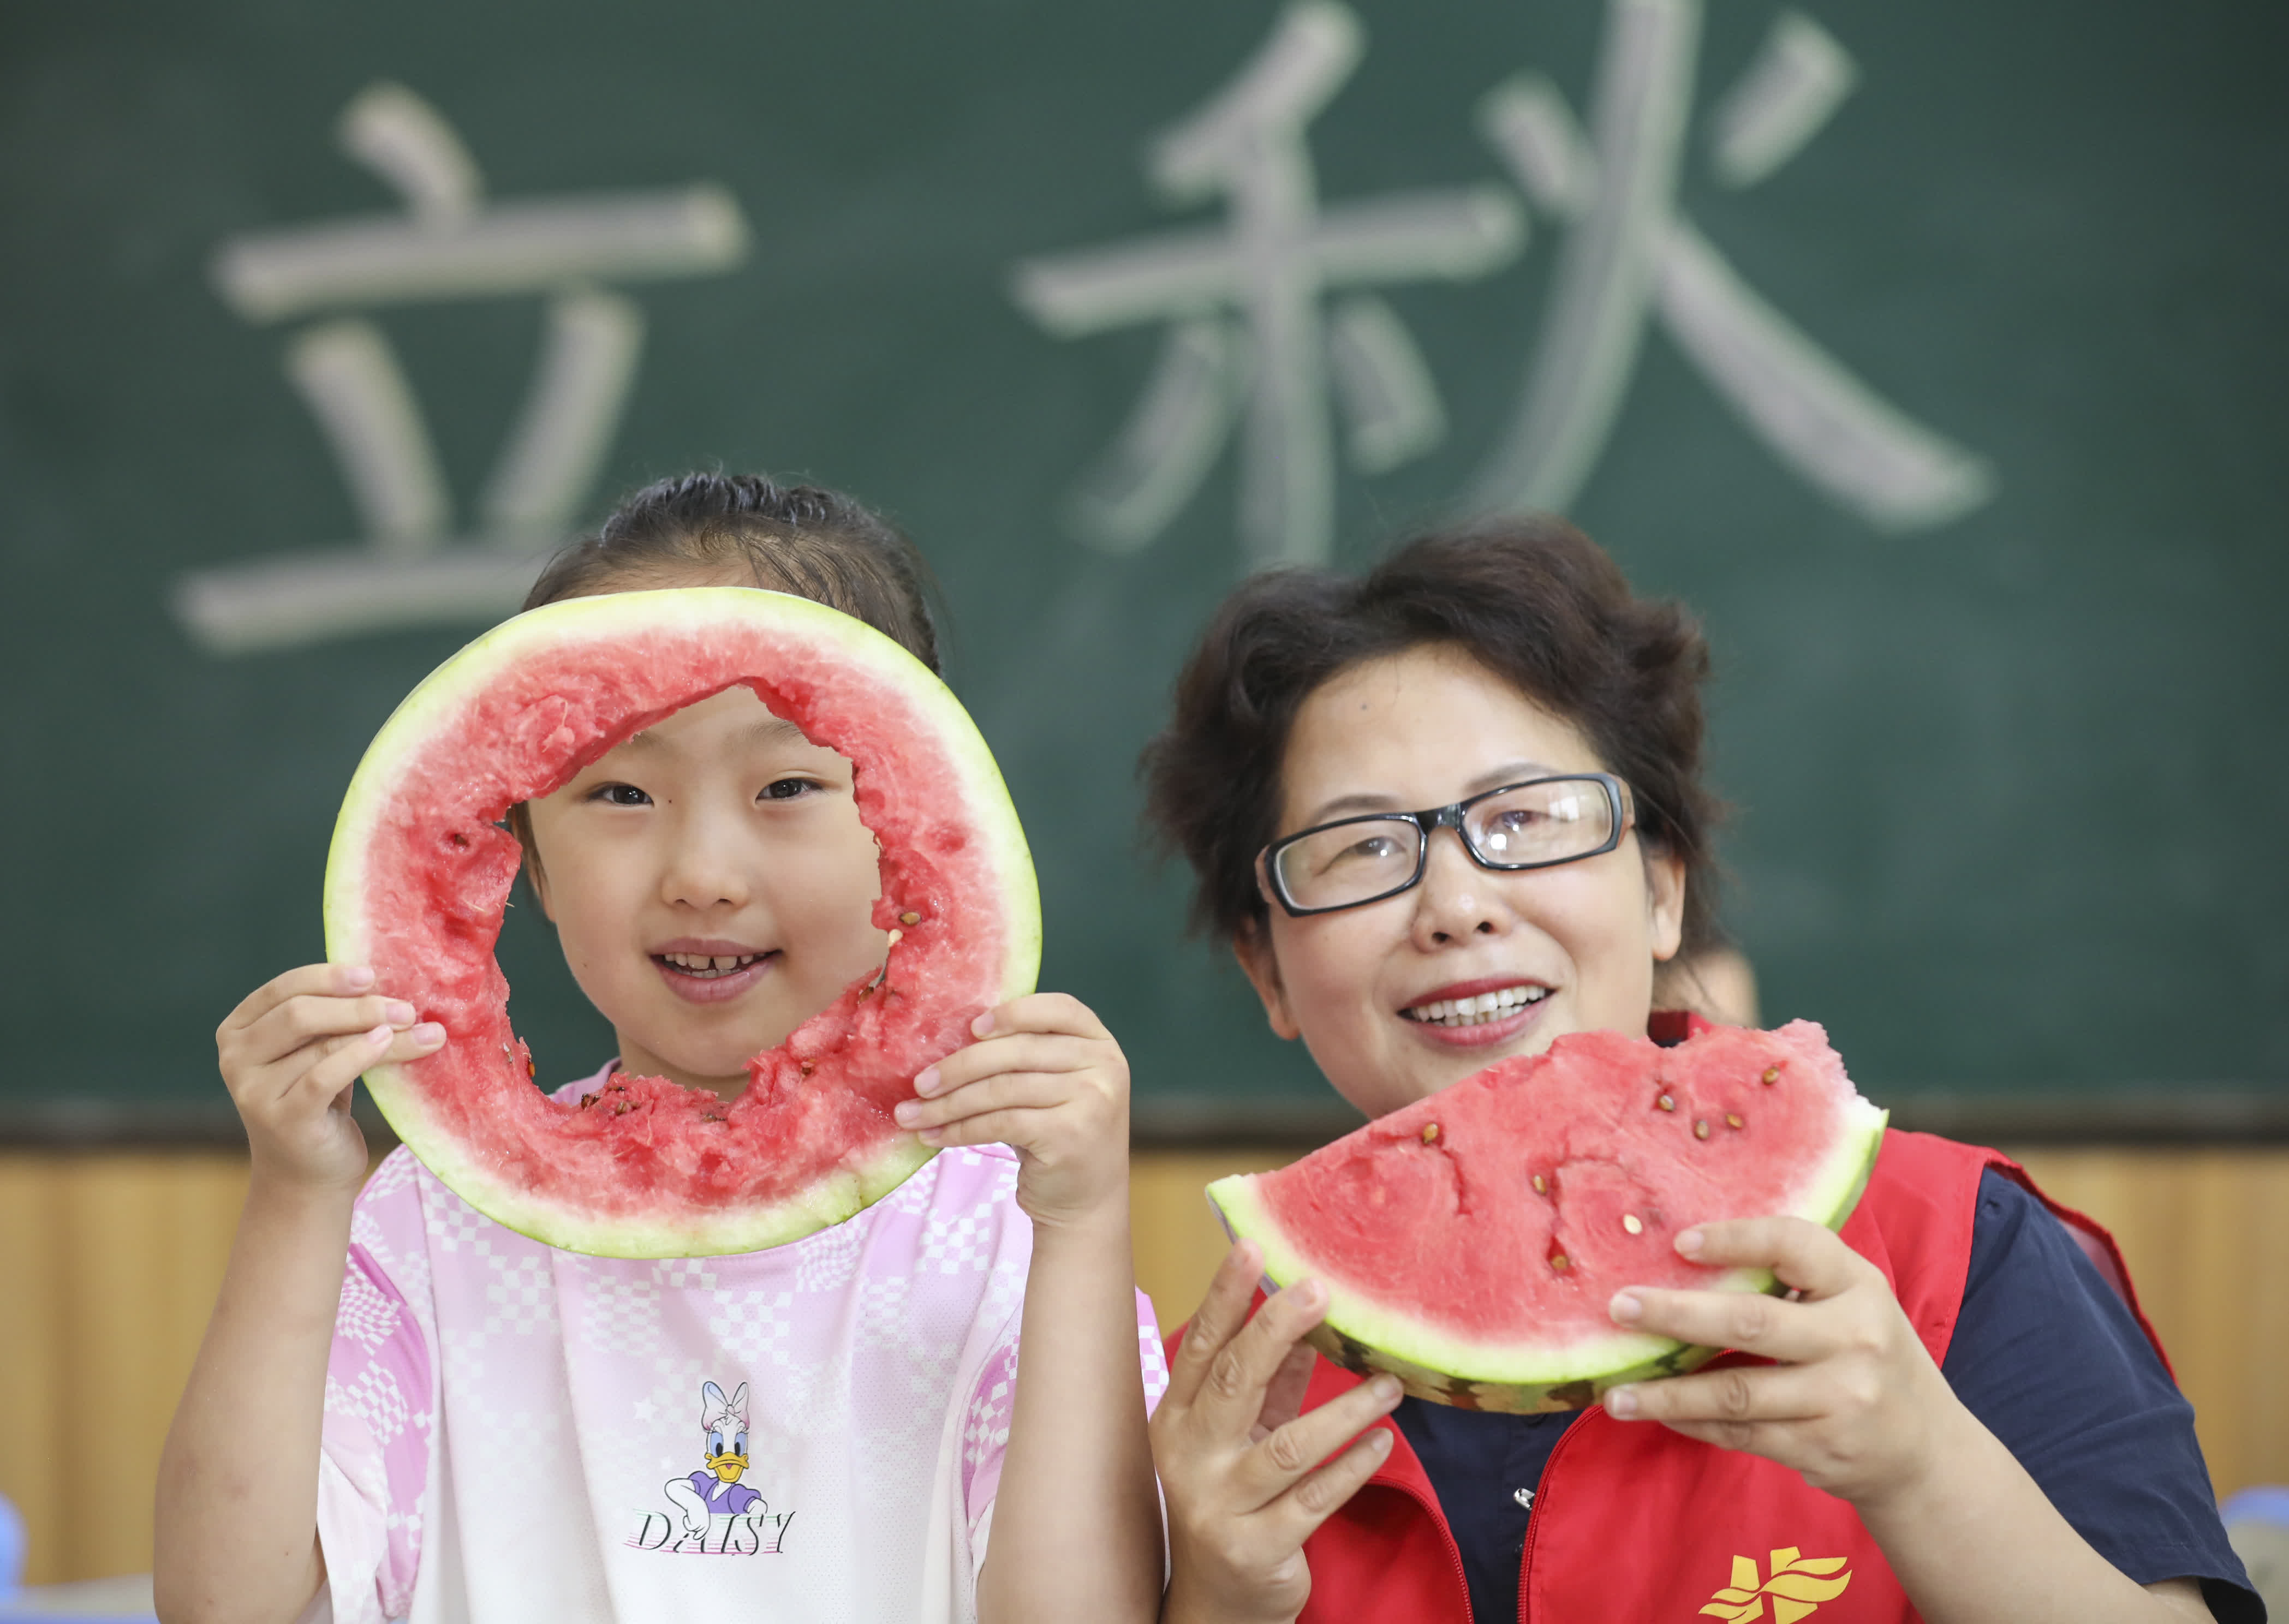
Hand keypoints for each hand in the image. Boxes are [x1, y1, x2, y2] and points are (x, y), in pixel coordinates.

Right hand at [216, 963, 444, 1190]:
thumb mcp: (317, 1053)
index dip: (329, 977)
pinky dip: (361, 1055)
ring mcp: (253, 1091)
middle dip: (359, 1006)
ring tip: (425, 1031)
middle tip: (408, 1008)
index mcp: (239, 1030)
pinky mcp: (281, 1119)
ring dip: (380, 1032)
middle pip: (300, 1014)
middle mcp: (235, 1058)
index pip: (283, 988)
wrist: (307, 1174)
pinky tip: (388, 1043)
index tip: (372, 974)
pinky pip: (325, 1076)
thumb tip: (387, 982)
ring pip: (322, 1045)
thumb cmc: (318, 1102)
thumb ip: (332, 1019)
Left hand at [893, 993, 1129, 1230]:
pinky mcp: (1069, 1136)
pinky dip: (960, 1129)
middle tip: (919, 1083)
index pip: (1060, 1009)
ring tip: (912, 1114)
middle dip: (959, 1067)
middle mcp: (1105, 1067)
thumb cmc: (1057, 1134)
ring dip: (949, 1104)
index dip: (1014, 1012)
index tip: (971, 1027)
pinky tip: (934, 1136)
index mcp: (1101, 1044)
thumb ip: (1024, 1058)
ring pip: (1002, 1089)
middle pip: (1018, 1052)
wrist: (1087, 1201)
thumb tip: (946, 1038)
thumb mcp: (1053, 1086)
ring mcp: (1092, 1101)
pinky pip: (1000, 1123)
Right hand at [1151, 1241, 1400, 1623]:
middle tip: (1320, 1288)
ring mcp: (1219, 1505)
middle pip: (1233, 1380)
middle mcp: (1189, 1457)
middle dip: (1275, 1328)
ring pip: (1288, 1444)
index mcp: (1176, 1419)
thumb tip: (1310, 1322)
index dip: (1225, 1296)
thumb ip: (1271, 1383)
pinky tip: (1382, 1440)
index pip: (1201, 1347)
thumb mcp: (1241, 1436)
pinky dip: (1352, 1466)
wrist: (1215, 1604)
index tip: (1254, 1248)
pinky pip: (1314, 1499)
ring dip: (1345, 1409)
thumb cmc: (1230, 1500)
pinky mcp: (1257, 1548)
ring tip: (1388, 1385)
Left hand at [1601, 1216, 1960, 1508]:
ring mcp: (1841, 1400)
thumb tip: (1683, 1257)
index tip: (1679, 1242)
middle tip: (1619, 1308)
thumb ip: (1791, 1278)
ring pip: (1735, 1392)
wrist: (1924, 1451)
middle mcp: (1855, 1340)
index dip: (1736, 1239)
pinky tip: (1658, 1413)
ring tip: (1615, 1393)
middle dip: (1676, 1314)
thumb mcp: (1850, 1302)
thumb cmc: (1865, 1354)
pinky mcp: (1821, 1448)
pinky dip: (1693, 1423)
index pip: (1795, 1245)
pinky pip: (1741, 1433)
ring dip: (1668, 1393)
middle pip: (1750, 1322)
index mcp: (1859, 1286)